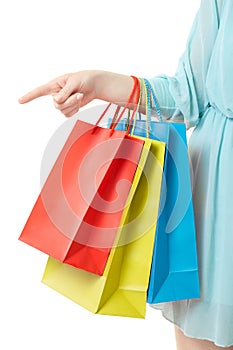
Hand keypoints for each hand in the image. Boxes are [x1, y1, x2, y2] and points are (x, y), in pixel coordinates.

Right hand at [18, 70, 136, 117]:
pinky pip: (68, 114)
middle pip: (56, 105)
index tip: (20, 101)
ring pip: (63, 110)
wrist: (95, 85)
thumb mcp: (74, 83)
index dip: (29, 96)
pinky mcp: (68, 107)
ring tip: (79, 95)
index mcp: (55, 84)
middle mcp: (56, 94)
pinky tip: (79, 101)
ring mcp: (62, 101)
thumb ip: (64, 92)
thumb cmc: (85, 79)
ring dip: (73, 105)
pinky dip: (75, 109)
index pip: (39, 91)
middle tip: (77, 94)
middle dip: (68, 101)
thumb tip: (56, 101)